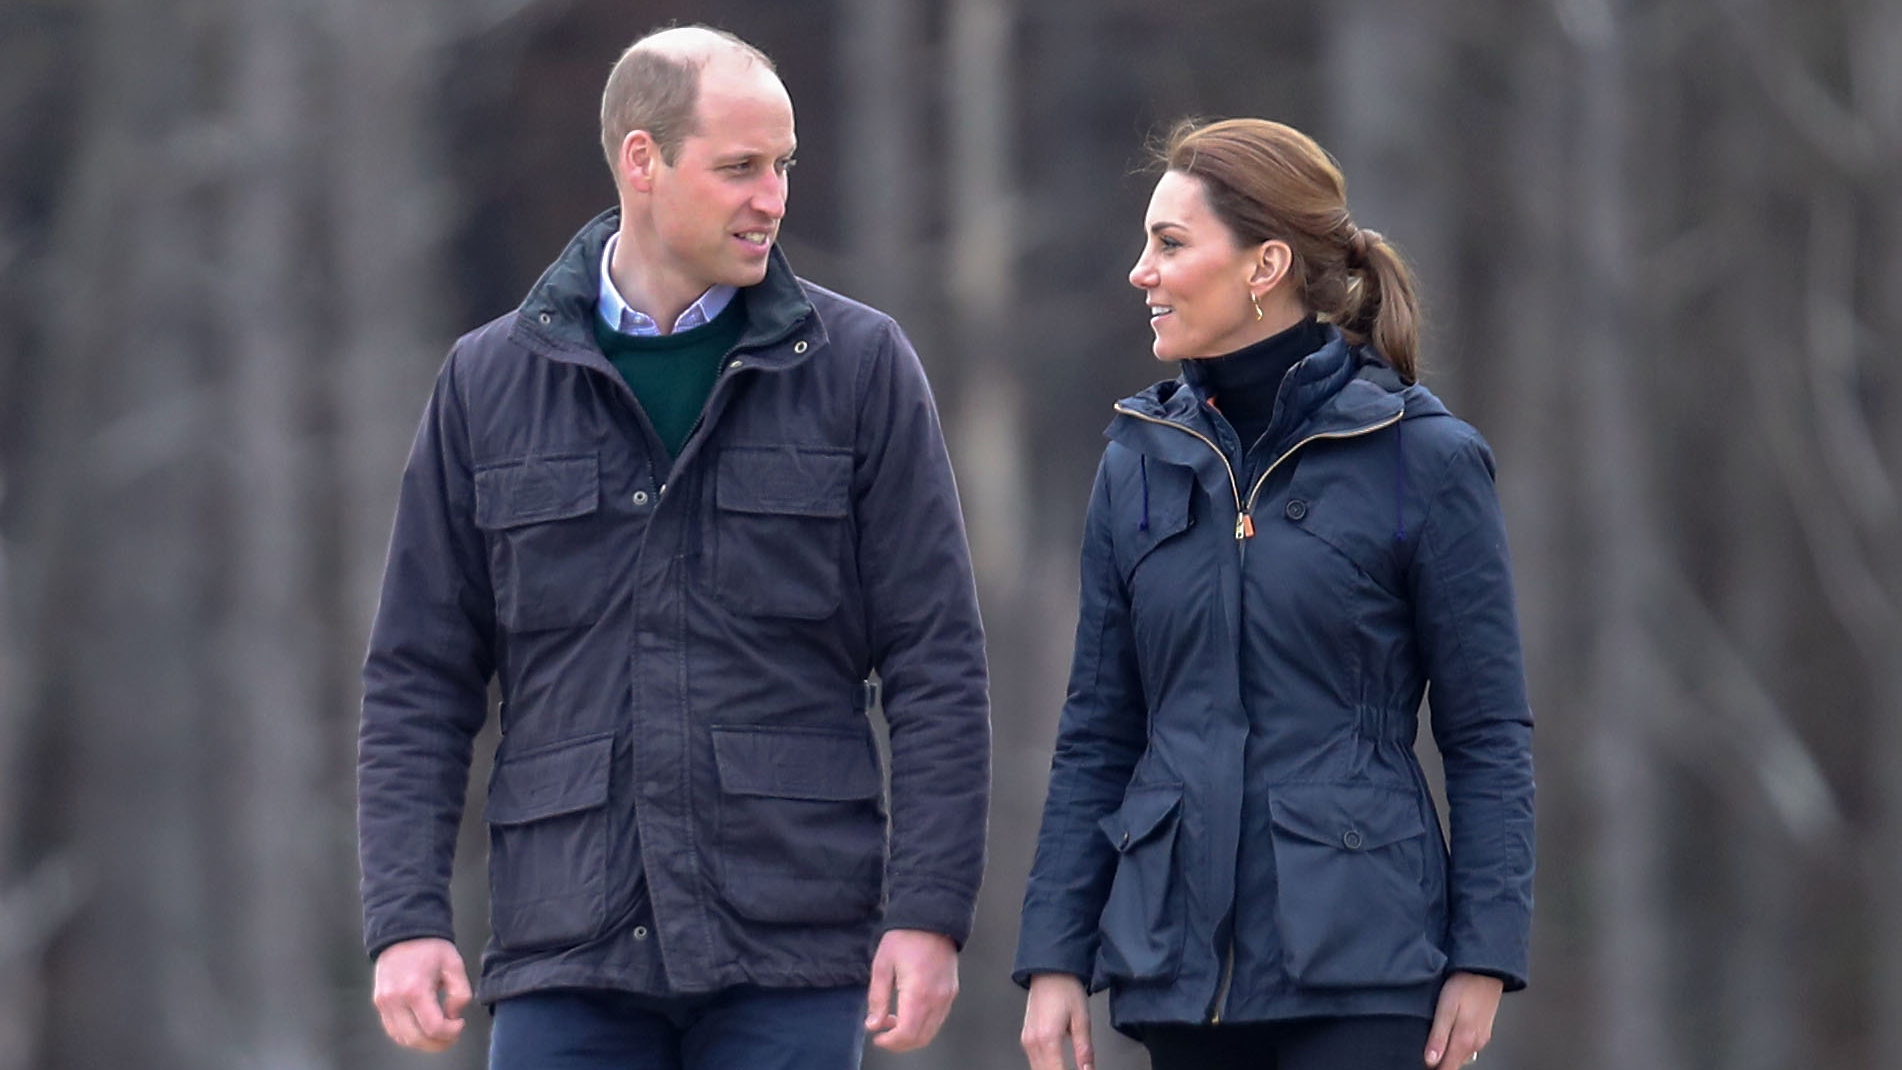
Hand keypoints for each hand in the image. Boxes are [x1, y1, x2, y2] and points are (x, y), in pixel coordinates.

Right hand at [372, 937, 471, 1051]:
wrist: (403, 931)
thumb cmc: (431, 946)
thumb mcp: (454, 964)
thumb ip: (460, 993)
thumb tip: (453, 1015)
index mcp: (415, 989)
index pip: (433, 1027)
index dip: (451, 1032)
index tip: (460, 1023)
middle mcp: (395, 999)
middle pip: (416, 1038)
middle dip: (438, 1043)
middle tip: (452, 1035)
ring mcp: (384, 1002)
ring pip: (402, 1038)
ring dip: (423, 1042)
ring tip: (439, 1034)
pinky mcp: (379, 1002)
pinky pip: (392, 1029)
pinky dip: (409, 1035)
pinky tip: (423, 1029)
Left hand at [864, 929, 959, 1051]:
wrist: (931, 918)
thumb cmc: (904, 938)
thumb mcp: (882, 965)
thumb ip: (877, 998)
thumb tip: (873, 1025)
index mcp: (918, 993)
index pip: (906, 1034)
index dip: (890, 1042)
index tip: (877, 1037)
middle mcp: (937, 999)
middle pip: (919, 1038)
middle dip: (899, 1043)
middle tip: (882, 1033)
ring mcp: (947, 996)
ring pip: (930, 1032)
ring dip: (910, 1035)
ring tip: (892, 1020)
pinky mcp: (951, 992)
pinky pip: (938, 1019)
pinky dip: (922, 1025)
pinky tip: (907, 1012)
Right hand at [1020, 972, 1093, 1069]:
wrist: (1049, 970)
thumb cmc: (1065, 988)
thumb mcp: (1082, 1019)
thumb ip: (1084, 1050)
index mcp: (1048, 1038)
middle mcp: (1033, 1041)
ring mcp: (1027, 1040)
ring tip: (1067, 1069)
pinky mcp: (1026, 1037)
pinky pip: (1034, 1062)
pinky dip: (1045, 1069)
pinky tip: (1056, 1068)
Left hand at [1424, 971, 1502, 1066]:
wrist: (1485, 970)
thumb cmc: (1464, 985)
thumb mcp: (1445, 1009)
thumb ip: (1438, 1037)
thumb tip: (1431, 1061)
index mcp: (1464, 1040)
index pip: (1448, 1069)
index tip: (1421, 1065)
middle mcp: (1475, 1043)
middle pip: (1454, 1064)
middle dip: (1438, 1064)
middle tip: (1423, 1056)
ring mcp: (1480, 1037)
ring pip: (1461, 1056)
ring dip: (1447, 1055)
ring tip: (1431, 1048)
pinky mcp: (1482, 1030)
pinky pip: (1467, 1046)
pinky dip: (1455, 1046)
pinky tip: (1446, 1037)